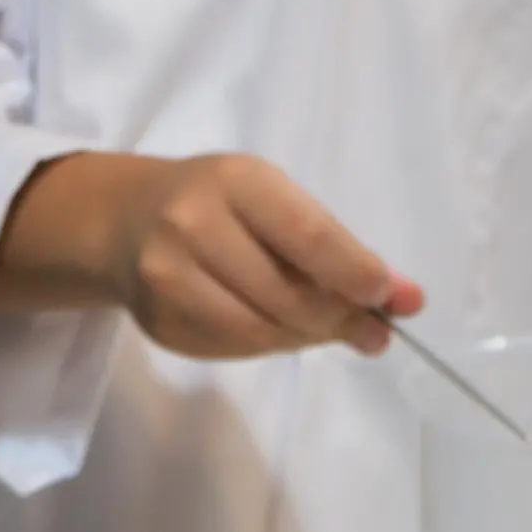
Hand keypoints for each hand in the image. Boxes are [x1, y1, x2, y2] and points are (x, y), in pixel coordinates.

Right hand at [0, 151, 425, 357]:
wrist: (125, 221)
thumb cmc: (218, 202)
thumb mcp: (273, 199)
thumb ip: (336, 246)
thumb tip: (406, 300)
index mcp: (232, 182)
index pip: (307, 235)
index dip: (355, 274)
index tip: (389, 297)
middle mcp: (189, 227)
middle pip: (286, 294)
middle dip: (340, 318)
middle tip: (373, 331)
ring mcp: (165, 280)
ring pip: (261, 331)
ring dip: (307, 338)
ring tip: (327, 329)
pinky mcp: (158, 323)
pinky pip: (234, 349)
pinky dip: (270, 346)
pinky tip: (277, 329)